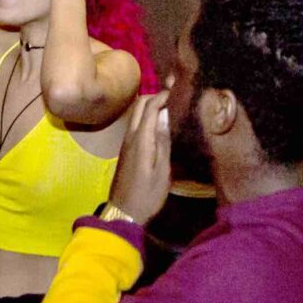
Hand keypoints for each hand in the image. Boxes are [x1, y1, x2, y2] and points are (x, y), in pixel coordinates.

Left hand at [106, 90, 171, 224]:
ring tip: (171, 108)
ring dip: (151, 105)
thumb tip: (167, 116)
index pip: (150, 106)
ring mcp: (126, 141)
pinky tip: (160, 123)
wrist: (123, 212)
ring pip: (137, 112)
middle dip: (156, 95)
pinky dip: (147, 116)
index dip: (164, 95)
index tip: (179, 90)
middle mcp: (130, 135)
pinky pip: (136, 123)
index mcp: (141, 139)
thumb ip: (164, 142)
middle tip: (176, 97)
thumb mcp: (162, 171)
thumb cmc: (147, 195)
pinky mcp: (126, 148)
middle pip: (141, 104)